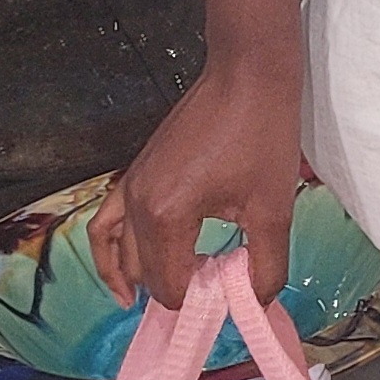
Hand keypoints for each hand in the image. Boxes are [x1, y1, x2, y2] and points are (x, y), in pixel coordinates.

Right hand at [87, 57, 302, 310]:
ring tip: (170, 301)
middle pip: (144, 273)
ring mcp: (130, 186)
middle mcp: (136, 203)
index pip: (170, 286)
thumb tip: (258, 303)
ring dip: (143, 278)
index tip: (230, 299)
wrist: (247, 76)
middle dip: (176, 292)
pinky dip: (110, 252)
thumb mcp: (273, 209)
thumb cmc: (262, 134)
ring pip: (120, 252)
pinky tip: (123, 275)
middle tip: (215, 295)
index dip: (199, 304)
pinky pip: (106, 223)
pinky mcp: (135, 173)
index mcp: (166, 216)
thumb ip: (266, 266)